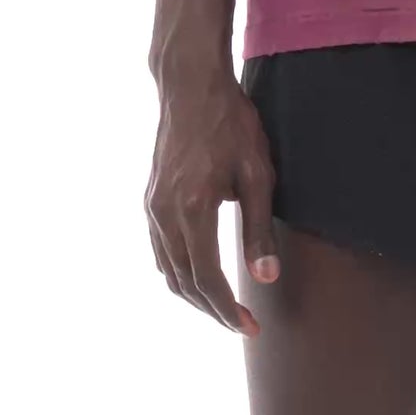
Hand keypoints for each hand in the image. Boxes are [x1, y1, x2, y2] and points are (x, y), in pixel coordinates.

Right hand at [145, 72, 279, 336]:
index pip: (207, 278)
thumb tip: (265, 278)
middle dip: (212, 310)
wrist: (191, 87)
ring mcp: (152, 206)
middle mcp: (164, 213)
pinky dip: (178, 273)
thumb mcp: (257, 175)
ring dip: (194, 296)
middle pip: (183, 282)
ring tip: (222, 308)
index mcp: (192, 209)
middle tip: (241, 325)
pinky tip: (198, 276)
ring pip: (167, 270)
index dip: (227, 310)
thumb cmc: (231, 125)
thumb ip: (259, 230)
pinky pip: (160, 250)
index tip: (250, 327)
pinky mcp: (151, 199)